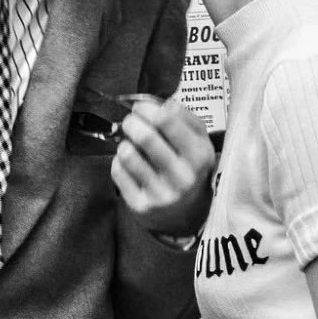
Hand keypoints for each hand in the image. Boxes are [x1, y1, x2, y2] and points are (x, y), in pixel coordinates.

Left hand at [110, 97, 213, 235]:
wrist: (186, 214)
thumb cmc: (189, 166)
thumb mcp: (199, 141)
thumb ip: (184, 117)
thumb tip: (163, 104)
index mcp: (199, 156)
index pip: (167, 120)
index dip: (147, 108)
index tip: (140, 108)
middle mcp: (183, 177)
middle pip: (145, 136)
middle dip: (131, 123)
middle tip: (130, 123)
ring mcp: (162, 194)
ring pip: (127, 154)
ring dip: (124, 143)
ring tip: (130, 145)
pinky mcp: (142, 206)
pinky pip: (118, 172)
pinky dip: (118, 161)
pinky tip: (129, 164)